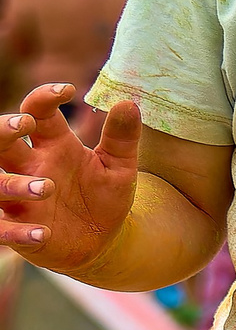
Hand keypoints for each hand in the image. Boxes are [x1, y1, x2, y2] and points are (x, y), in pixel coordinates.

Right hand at [0, 85, 141, 269]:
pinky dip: (17, 232)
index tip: (68, 89)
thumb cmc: (104, 196)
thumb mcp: (120, 167)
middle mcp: (31, 167)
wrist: (103, 240)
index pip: (38, 113)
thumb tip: (128, 103)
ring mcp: (20, 198)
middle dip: (4, 130)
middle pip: (1, 142)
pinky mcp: (18, 228)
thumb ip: (122, 137)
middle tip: (23, 124)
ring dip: (15, 184)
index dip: (45, 97)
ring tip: (49, 187)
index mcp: (54, 146)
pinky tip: (42, 233)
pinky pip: (3, 229)